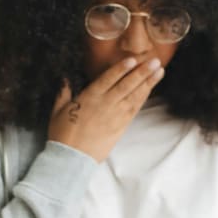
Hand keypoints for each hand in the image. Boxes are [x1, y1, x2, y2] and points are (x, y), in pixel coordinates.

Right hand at [47, 57, 164, 162]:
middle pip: (127, 85)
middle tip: (155, 61)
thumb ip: (63, 91)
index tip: (133, 59)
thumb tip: (64, 77)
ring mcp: (115, 115)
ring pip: (134, 96)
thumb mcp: (58, 110)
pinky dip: (143, 97)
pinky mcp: (121, 126)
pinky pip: (134, 109)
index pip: (108, 78)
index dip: (121, 68)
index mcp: (89, 97)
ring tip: (159, 71)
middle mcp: (105, 104)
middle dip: (142, 72)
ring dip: (148, 83)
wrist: (72, 158)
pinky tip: (150, 89)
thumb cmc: (62, 134)